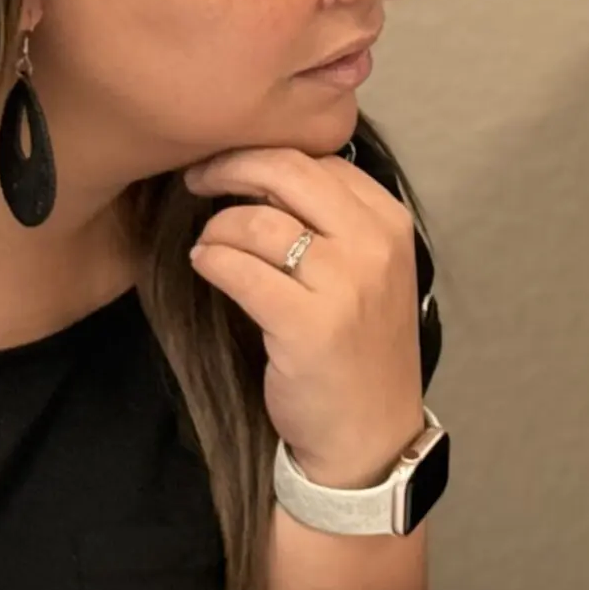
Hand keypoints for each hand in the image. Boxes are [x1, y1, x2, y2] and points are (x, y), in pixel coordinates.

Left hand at [186, 149, 423, 489]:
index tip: (232, 167)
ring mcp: (344, 285)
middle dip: (230, 166)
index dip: (265, 154)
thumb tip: (259, 169)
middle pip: (288, 171)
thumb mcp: (363, 271)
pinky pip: (238, 268)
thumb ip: (330, 220)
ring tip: (209, 246)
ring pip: (256, 221)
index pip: (319, 158)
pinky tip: (205, 267)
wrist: (369, 435)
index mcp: (390, 222)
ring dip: (216, 228)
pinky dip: (210, 260)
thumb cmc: (356, 349)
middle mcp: (374, 245)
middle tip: (198, 179)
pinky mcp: (307, 325)